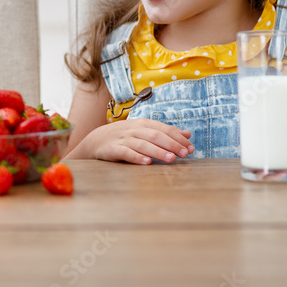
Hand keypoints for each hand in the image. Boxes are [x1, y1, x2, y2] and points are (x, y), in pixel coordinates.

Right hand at [74, 118, 192, 164]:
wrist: (95, 140)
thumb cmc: (125, 137)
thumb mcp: (144, 131)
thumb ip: (165, 132)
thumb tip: (188, 134)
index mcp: (143, 124)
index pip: (164, 129)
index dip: (178, 138)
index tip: (191, 148)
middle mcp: (134, 130)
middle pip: (155, 135)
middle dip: (172, 144)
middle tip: (185, 154)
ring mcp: (123, 139)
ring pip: (143, 144)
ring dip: (158, 151)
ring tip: (171, 159)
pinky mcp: (113, 149)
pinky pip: (126, 153)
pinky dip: (136, 157)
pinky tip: (146, 162)